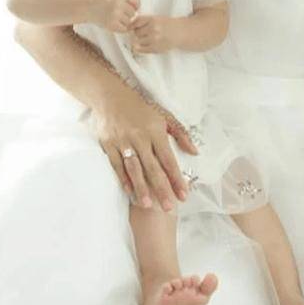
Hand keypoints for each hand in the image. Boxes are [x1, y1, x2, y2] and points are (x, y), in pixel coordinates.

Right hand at [87, 0, 139, 31]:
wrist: (86, 6)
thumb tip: (141, 8)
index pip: (137, 1)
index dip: (134, 5)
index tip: (128, 6)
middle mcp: (117, 3)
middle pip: (133, 12)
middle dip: (128, 13)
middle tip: (118, 12)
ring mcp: (114, 14)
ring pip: (129, 21)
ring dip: (124, 21)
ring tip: (115, 17)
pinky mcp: (111, 24)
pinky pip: (124, 29)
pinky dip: (121, 28)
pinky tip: (114, 23)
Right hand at [92, 97, 198, 211]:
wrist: (111, 96)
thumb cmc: (140, 108)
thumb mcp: (164, 116)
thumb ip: (180, 134)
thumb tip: (194, 152)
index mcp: (155, 131)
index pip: (168, 159)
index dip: (176, 178)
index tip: (183, 195)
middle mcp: (140, 138)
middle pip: (152, 167)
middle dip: (161, 189)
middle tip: (168, 207)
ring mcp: (123, 141)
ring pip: (134, 169)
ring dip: (141, 187)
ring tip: (148, 205)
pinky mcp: (109, 144)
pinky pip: (117, 165)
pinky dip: (123, 179)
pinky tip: (129, 191)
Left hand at [129, 15, 178, 53]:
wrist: (180, 33)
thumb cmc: (168, 25)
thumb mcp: (157, 18)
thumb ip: (144, 21)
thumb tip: (130, 27)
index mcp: (153, 19)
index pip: (136, 22)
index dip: (132, 25)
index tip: (131, 28)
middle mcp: (153, 29)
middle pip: (136, 32)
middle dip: (138, 33)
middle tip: (143, 34)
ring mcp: (154, 39)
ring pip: (138, 41)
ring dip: (140, 41)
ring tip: (147, 39)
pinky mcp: (155, 48)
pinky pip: (141, 49)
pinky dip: (140, 48)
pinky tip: (144, 45)